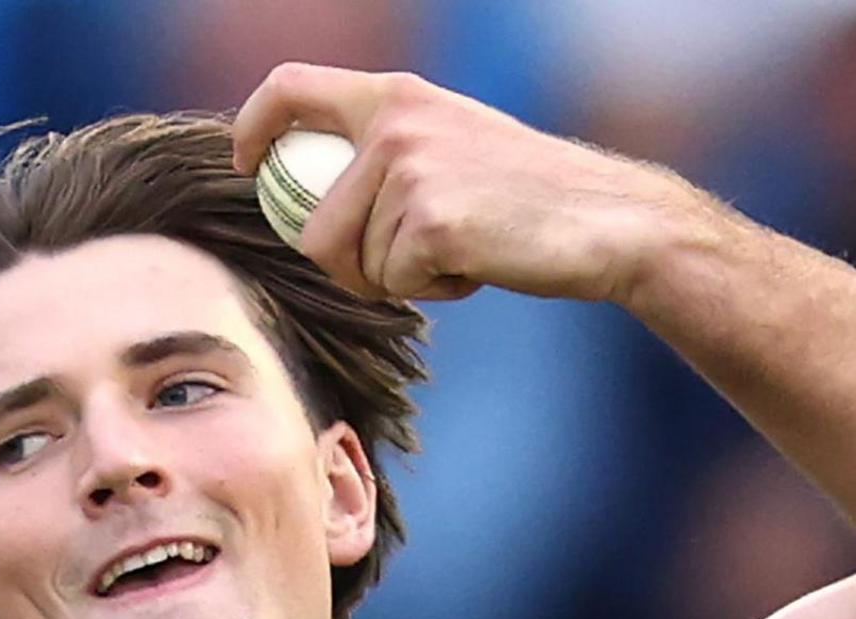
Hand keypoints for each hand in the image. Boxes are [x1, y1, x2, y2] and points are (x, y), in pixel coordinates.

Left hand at [231, 63, 693, 304]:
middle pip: (312, 227)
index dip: (254, 127)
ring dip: (399, 279)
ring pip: (354, 265)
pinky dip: (432, 292)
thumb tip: (309, 202)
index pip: (291, 89)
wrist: (606, 219)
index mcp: (396, 96)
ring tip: (461, 249)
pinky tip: (477, 266)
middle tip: (406, 264)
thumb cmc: (526, 195)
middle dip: (348, 266)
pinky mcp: (431, 227)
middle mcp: (395, 126)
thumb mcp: (450, 143)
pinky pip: (395, 286)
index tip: (248, 164)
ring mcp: (411, 175)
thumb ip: (386, 152)